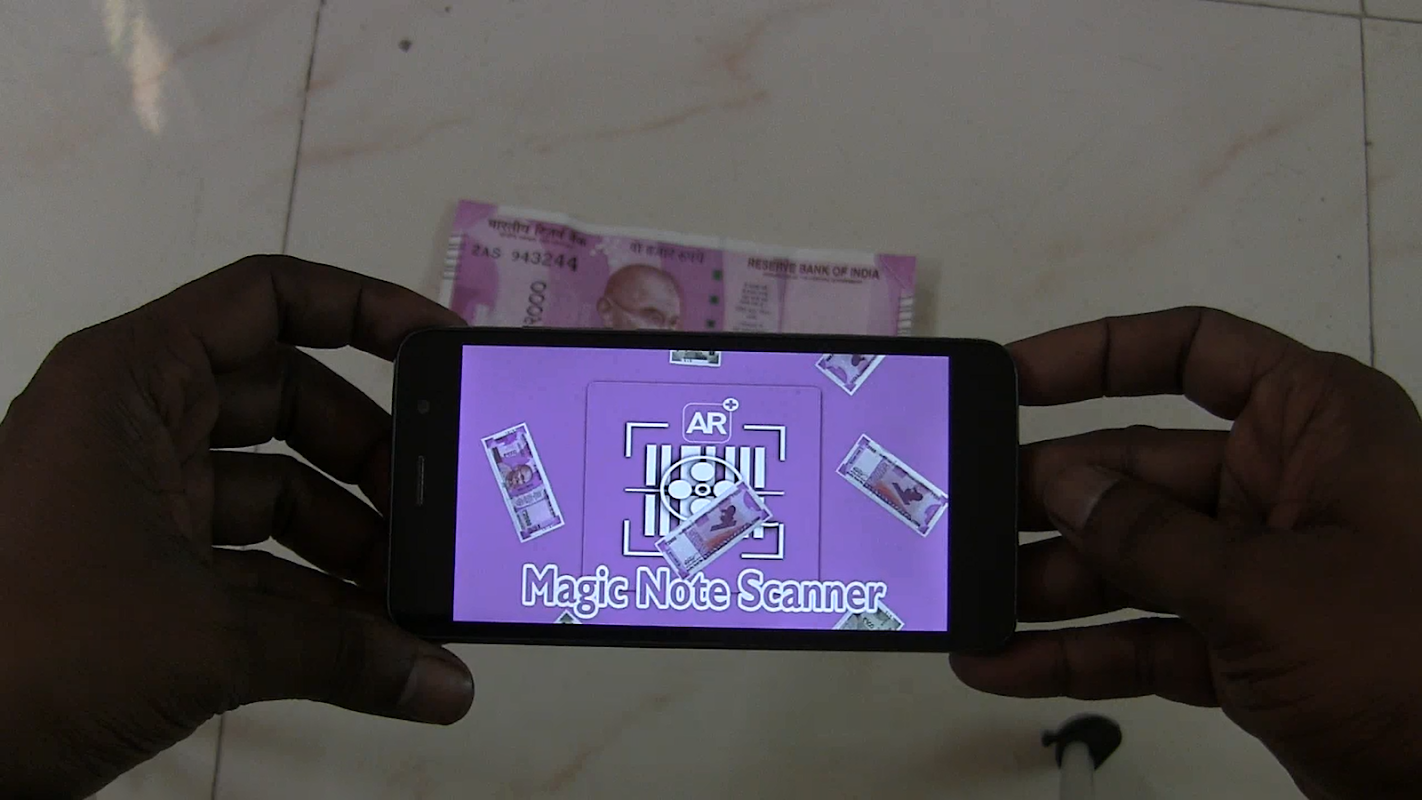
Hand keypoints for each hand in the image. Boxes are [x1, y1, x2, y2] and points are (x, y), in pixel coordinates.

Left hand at [0, 257, 474, 797]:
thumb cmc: (34, 647)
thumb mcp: (204, 636)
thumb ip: (344, 653)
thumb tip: (449, 685)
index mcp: (131, 382)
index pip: (269, 298)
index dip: (366, 309)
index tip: (444, 353)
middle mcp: (134, 423)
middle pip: (287, 400)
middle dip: (371, 455)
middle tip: (438, 504)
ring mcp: (135, 498)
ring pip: (272, 487)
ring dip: (348, 538)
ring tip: (416, 589)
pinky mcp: (137, 570)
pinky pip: (248, 559)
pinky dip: (310, 595)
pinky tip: (372, 639)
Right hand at [950, 308, 1421, 798]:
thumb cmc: (1409, 655)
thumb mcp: (1266, 588)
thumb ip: (1149, 534)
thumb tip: (1058, 479)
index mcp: (1314, 425)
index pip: (1194, 351)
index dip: (1097, 353)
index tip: (1009, 380)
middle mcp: (1285, 484)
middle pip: (1139, 468)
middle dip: (1049, 497)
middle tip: (958, 513)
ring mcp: (1265, 570)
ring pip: (1134, 558)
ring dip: (1050, 586)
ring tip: (965, 602)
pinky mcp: (1250, 648)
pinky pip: (1148, 635)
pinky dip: (1082, 652)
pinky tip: (1007, 664)